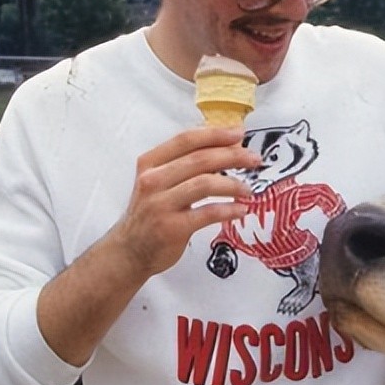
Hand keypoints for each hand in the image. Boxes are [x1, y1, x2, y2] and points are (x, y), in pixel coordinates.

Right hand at [109, 126, 259, 276]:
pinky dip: (228, 210)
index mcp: (150, 163)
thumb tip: (227, 146)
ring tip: (248, 189)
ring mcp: (161, 204)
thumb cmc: (150, 213)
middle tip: (254, 159)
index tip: (239, 133)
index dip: (215, 134)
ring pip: (205, 184)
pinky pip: (207, 213)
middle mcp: (153, 180)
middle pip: (200, 159)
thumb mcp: (159, 181)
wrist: (130, 251)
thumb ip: (185, 163)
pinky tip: (240, 209)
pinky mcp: (171, 227)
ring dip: (233, 184)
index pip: (186, 140)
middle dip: (232, 156)